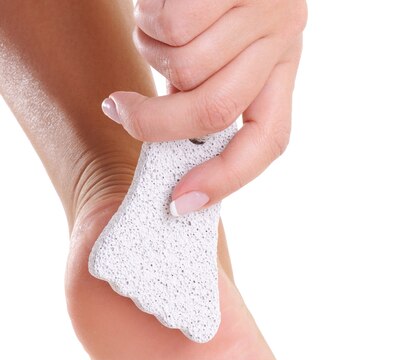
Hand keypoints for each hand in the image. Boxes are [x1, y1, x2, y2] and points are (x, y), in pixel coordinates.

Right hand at [102, 0, 306, 214]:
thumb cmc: (203, 5)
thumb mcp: (213, 59)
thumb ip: (201, 100)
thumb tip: (169, 158)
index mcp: (281, 73)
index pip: (268, 142)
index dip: (225, 179)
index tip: (182, 202)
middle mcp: (283, 41)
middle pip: (215, 111)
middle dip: (155, 122)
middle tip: (120, 110)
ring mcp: (264, 7)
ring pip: (185, 66)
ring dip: (151, 50)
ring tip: (155, 26)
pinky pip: (173, 24)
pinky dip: (148, 17)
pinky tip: (159, 0)